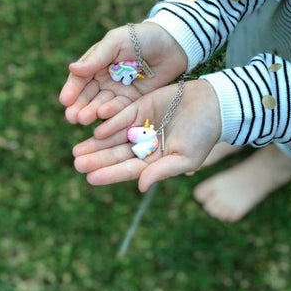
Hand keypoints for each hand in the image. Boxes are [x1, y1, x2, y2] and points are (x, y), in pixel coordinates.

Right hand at [59, 22, 187, 125]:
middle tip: (72, 117)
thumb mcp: (116, 42)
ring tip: (84, 119)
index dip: (72, 90)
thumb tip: (72, 68)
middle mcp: (104, 79)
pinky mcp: (134, 101)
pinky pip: (120, 109)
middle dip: (79, 106)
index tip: (65, 100)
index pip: (80, 79)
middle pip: (88, 96)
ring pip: (101, 105)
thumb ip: (96, 58)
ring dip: (91, 112)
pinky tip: (102, 116)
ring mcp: (118, 91)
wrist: (171, 43)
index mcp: (96, 63)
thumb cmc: (140, 37)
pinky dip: (111, 114)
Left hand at [72, 79, 220, 191]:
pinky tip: (96, 131)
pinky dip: (109, 124)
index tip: (90, 178)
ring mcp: (141, 126)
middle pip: (116, 154)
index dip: (109, 174)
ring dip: (96, 144)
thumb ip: (162, 171)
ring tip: (78, 150)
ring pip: (114, 137)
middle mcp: (145, 145)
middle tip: (76, 163)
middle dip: (96, 159)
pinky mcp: (140, 107)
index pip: (128, 169)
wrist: (214, 104)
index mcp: (155, 160)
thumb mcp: (186, 157)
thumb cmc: (204, 135)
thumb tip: (140, 186)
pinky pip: (122, 117)